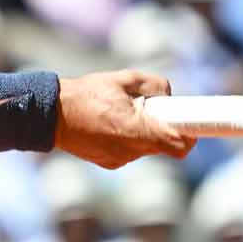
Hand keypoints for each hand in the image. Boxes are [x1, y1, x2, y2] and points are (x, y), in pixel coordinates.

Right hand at [54, 70, 192, 168]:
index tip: (189, 123)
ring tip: (123, 114)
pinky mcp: (109, 163)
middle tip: (152, 110)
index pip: (179, 145)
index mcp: (138, 131)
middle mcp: (131, 150)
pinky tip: (110, 126)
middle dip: (163, 129)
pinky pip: (129, 152)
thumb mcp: (124, 78)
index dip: (190, 136)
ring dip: (143, 134)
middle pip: (163, 146)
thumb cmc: (87, 94)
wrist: (52, 115)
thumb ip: (154, 84)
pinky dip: (128, 140)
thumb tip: (168, 94)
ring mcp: (120, 159)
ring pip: (145, 148)